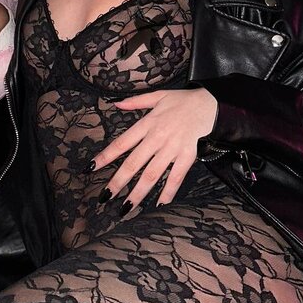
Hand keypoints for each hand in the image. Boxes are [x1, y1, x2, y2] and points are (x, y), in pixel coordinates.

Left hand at [92, 88, 217, 208]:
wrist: (211, 104)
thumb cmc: (184, 100)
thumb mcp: (158, 95)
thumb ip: (135, 101)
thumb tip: (116, 104)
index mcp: (147, 124)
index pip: (121, 143)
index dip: (105, 157)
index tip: (91, 168)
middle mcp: (157, 138)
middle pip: (133, 164)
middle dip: (118, 182)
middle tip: (105, 197)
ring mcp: (172, 149)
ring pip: (151, 174)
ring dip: (138, 192)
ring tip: (127, 207)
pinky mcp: (187, 157)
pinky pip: (176, 177)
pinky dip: (168, 192)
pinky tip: (160, 204)